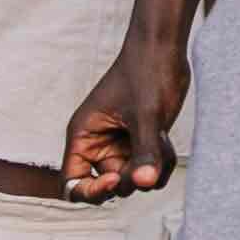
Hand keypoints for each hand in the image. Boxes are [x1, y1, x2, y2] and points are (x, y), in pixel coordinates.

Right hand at [65, 26, 190, 199]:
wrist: (164, 48)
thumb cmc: (147, 72)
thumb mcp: (146, 115)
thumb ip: (145, 151)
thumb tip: (145, 183)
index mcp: (84, 135)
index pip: (72, 183)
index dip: (91, 191)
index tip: (115, 178)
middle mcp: (98, 144)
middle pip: (109, 187)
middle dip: (132, 178)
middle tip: (150, 156)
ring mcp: (121, 145)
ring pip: (135, 181)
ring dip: (152, 170)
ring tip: (162, 141)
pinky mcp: (141, 142)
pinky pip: (150, 170)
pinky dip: (162, 163)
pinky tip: (167, 140)